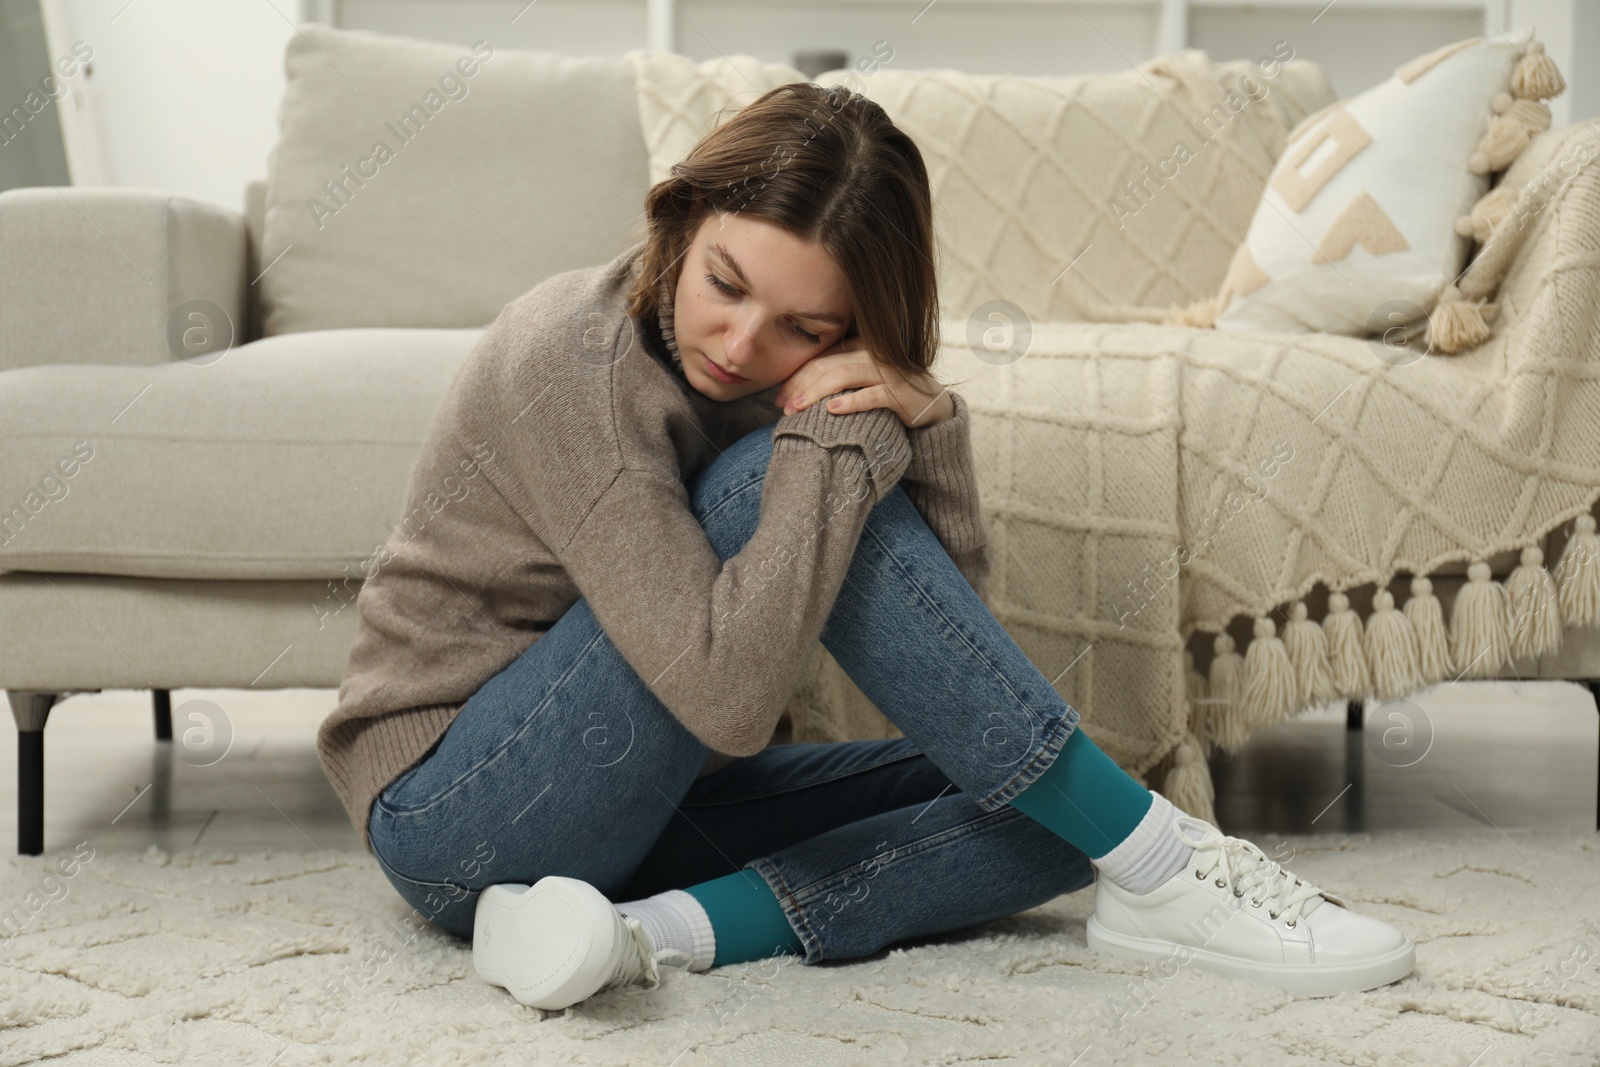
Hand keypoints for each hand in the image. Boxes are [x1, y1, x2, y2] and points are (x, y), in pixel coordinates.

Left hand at [774, 336, 954, 428]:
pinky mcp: (899, 391)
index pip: (820, 359)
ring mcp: (886, 372)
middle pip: (827, 365)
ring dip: (816, 392)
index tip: (778, 397)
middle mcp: (872, 355)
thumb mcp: (862, 381)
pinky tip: (831, 409)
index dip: (796, 377)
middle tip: (782, 406)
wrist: (932, 407)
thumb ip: (838, 378)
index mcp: (859, 348)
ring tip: (797, 407)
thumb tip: (798, 392)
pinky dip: (850, 402)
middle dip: (800, 385)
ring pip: (843, 375)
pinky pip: (871, 395)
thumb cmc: (890, 395)